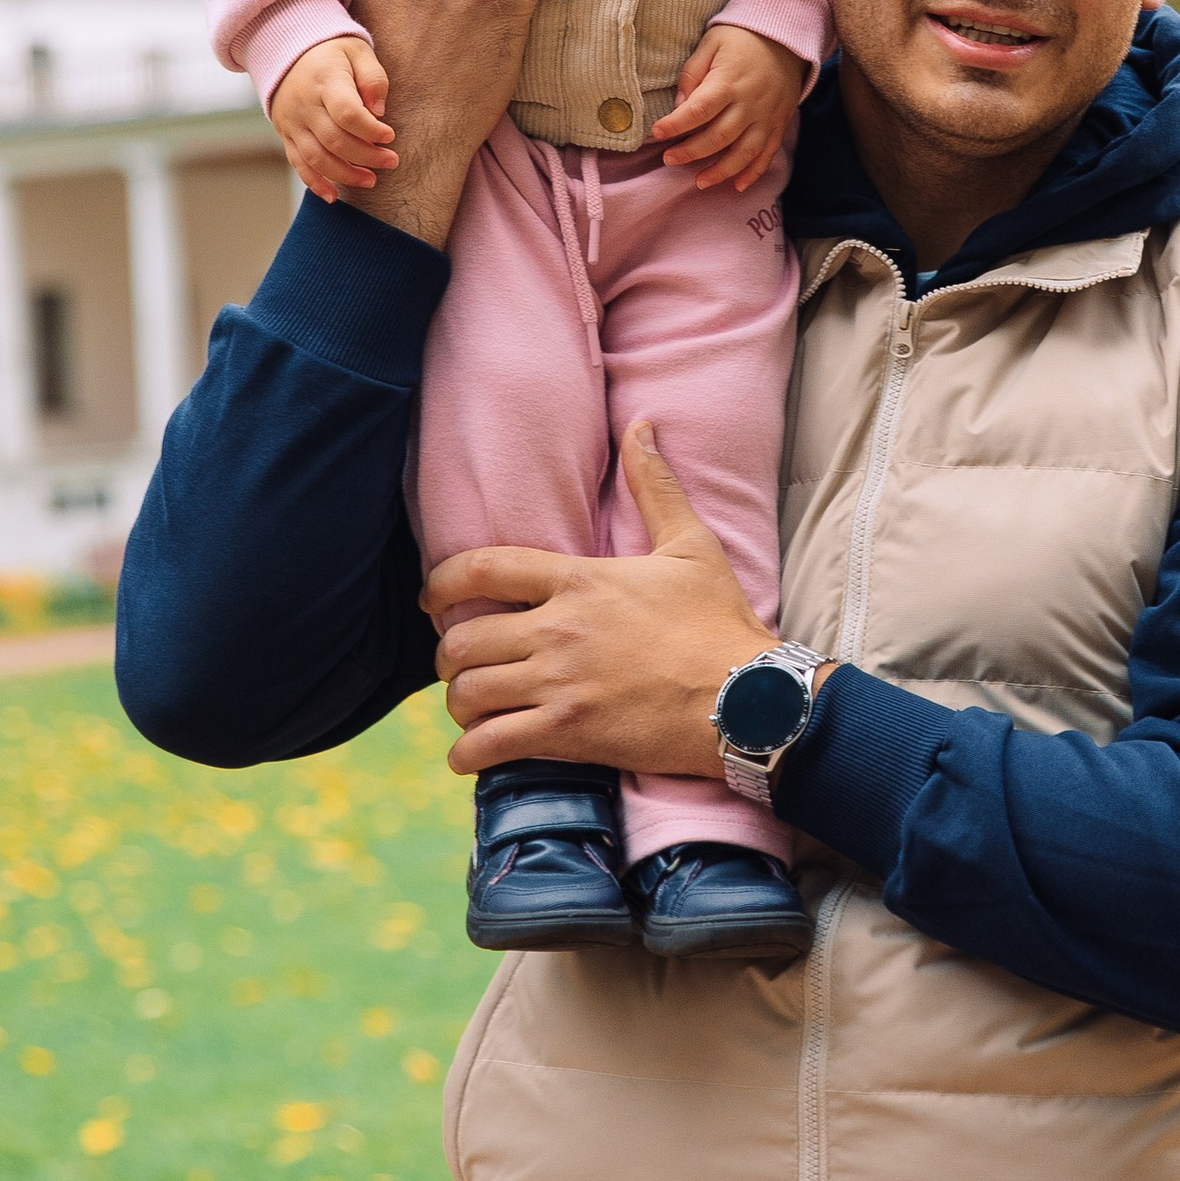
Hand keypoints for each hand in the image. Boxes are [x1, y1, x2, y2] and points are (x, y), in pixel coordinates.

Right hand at [269, 34, 395, 200]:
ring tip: (371, 180)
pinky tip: (333, 196)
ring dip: (345, 174)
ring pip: (316, 157)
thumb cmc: (332, 53)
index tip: (390, 136)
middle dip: (366, 156)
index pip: (347, 113)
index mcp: (325, 81)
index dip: (371, 130)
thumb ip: (373, 78)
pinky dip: (315, 183)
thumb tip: (379, 111)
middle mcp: (305, 105)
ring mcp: (293, 123)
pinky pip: (298, 164)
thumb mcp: (358, 52)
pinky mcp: (287, 136)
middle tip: (391, 161)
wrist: (287, 52)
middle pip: (335, 140)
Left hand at [427, 423, 773, 780]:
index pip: (482, 569)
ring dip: (459, 704)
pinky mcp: (568, 735)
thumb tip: (641, 426)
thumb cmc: (719, 621)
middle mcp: (557, 630)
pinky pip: (489, 747)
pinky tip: (473, 754)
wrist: (746, 698)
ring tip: (472, 708)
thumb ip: (654, 485)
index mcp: (578, 580)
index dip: (441, 582)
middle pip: (461, 639)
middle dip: (448, 655)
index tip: (433, 598)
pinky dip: (469, 754)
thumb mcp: (691, 544)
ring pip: (468, 694)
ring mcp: (559, 685)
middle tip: (461, 664)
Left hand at [651, 25, 805, 192]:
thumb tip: (679, 105)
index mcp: (728, 81)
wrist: (787, 40)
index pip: (699, 109)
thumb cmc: (742, 40)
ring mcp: (766, 117)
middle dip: (691, 152)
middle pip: (719, 136)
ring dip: (721, 171)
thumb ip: (692, 73)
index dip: (676, 124)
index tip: (656, 133)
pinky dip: (753, 173)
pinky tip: (737, 186)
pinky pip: (767, 154)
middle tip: (669, 159)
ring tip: (699, 182)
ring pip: (744, 152)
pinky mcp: (778, 124)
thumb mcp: (711, 43)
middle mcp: (749, 103)